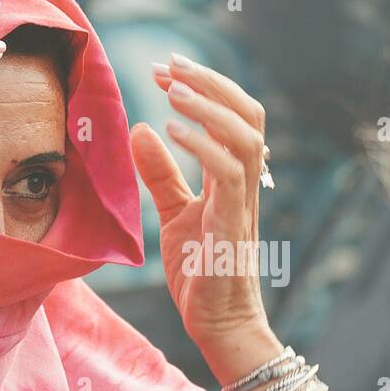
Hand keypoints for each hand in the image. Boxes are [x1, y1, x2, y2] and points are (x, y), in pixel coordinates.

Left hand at [129, 54, 277, 381]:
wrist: (218, 325)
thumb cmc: (201, 274)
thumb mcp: (174, 214)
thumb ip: (161, 174)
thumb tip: (141, 130)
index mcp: (234, 179)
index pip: (234, 116)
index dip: (204, 87)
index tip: (165, 70)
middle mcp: (246, 184)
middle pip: (248, 114)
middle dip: (209, 82)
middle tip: (168, 66)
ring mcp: (243, 202)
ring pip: (245, 135)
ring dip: (208, 106)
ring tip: (172, 90)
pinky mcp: (232, 224)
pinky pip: (229, 172)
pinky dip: (203, 145)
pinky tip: (172, 130)